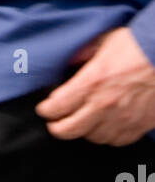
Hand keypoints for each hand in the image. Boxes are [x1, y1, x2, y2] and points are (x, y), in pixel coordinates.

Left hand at [35, 26, 154, 144]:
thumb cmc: (136, 46)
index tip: (43, 109)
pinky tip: (103, 129)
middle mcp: (104, 104)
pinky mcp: (138, 125)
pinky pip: (117, 141)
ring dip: (83, 132)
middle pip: (71, 129)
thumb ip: (82, 52)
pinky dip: (107, 137)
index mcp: (91, 81)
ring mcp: (122, 118)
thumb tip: (70, 59)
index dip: (46, 110)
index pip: (58, 105)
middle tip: (54, 124)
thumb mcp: (102, 40)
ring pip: (94, 137)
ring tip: (79, 125)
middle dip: (57, 128)